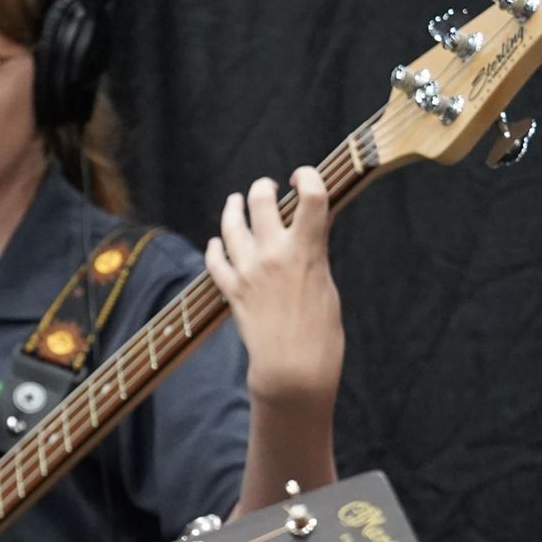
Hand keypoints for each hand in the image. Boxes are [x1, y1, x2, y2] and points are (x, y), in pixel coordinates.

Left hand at [205, 166, 343, 407]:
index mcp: (306, 250)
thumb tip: (314, 222)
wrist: (293, 367)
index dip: (308, 176)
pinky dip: (215, 247)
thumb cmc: (321, 329)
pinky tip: (217, 243)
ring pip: (231, 226)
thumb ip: (314, 250)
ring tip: (236, 201)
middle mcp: (272, 255)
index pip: (311, 196)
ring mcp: (247, 271)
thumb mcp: (326, 282)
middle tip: (267, 188)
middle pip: (261, 202)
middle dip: (263, 189)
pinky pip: (215, 259)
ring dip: (233, 209)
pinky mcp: (230, 290)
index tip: (303, 175)